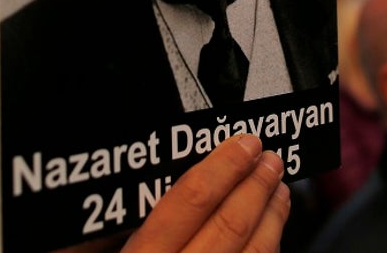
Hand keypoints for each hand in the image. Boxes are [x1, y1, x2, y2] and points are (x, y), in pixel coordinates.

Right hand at [119, 134, 290, 252]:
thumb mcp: (109, 249)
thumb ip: (125, 224)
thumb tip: (153, 181)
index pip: (192, 199)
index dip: (224, 165)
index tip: (242, 143)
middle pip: (232, 222)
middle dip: (256, 183)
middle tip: (268, 157)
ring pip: (256, 249)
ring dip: (272, 213)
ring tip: (277, 186)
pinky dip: (271, 243)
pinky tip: (272, 229)